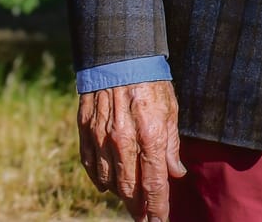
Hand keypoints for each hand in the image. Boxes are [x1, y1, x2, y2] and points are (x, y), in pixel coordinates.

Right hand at [78, 79, 185, 220]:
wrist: (118, 56)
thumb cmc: (151, 82)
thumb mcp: (171, 110)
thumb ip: (171, 145)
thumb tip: (175, 174)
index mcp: (150, 135)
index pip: (155, 182)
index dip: (157, 207)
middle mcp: (123, 141)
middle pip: (130, 188)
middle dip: (138, 208)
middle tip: (144, 218)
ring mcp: (101, 138)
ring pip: (109, 181)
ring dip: (120, 195)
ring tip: (130, 202)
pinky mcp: (86, 132)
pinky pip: (91, 166)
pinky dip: (100, 179)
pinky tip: (108, 185)